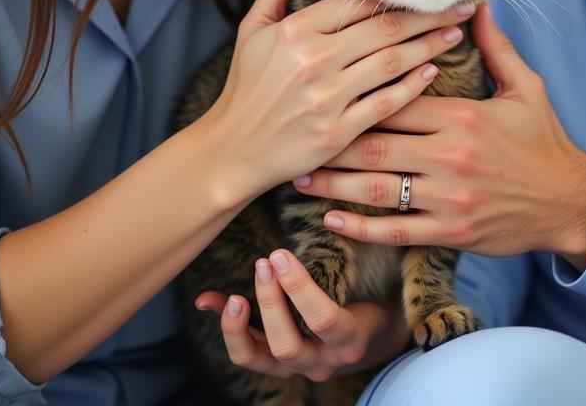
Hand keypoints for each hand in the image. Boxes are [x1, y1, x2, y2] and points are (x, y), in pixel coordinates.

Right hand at [192, 0, 477, 208]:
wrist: (231, 151)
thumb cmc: (246, 86)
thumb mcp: (253, 27)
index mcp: (295, 30)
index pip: (357, 3)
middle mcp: (313, 60)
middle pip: (384, 29)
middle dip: (428, 15)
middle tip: (461, 5)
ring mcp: (327, 98)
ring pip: (392, 62)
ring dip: (429, 45)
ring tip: (456, 32)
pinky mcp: (338, 132)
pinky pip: (386, 103)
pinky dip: (412, 85)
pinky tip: (432, 71)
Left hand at [194, 249, 408, 382]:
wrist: (372, 339)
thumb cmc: (374, 301)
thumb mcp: (372, 284)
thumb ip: (355, 254)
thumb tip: (334, 217)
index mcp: (349, 341)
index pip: (323, 320)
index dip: (299, 289)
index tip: (282, 255)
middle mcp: (322, 362)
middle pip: (287, 344)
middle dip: (270, 303)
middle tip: (264, 263)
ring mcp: (297, 368)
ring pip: (261, 358)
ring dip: (240, 326)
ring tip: (236, 297)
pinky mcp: (278, 366)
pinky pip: (247, 354)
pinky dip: (228, 328)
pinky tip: (210, 302)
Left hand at [293, 3, 585, 267]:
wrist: (569, 201)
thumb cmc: (544, 141)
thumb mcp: (525, 86)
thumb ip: (495, 46)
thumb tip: (475, 6)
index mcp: (461, 116)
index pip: (396, 97)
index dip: (359, 91)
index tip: (327, 83)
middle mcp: (449, 156)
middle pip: (374, 143)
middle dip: (330, 139)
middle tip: (296, 132)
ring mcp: (446, 197)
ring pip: (375, 189)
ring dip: (332, 184)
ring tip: (301, 176)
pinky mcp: (449, 231)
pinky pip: (394, 230)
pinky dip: (359, 227)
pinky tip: (331, 218)